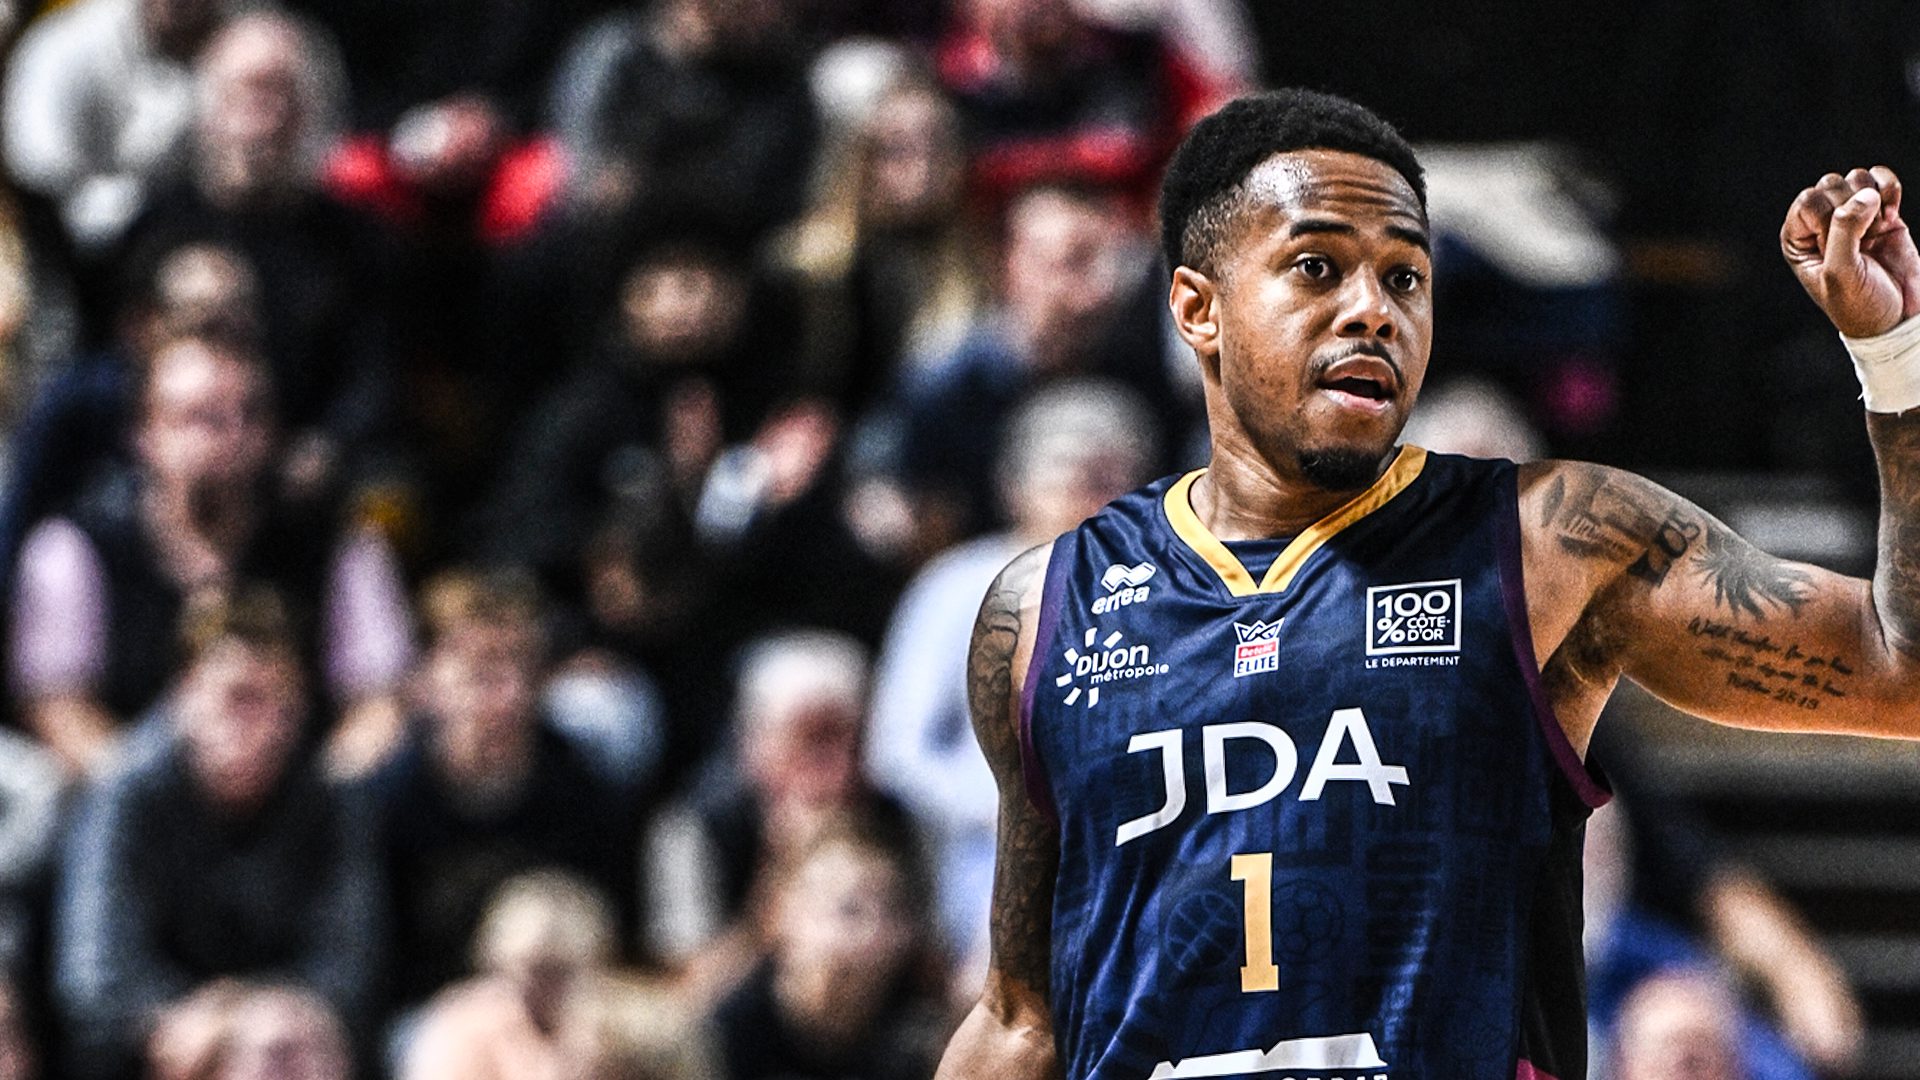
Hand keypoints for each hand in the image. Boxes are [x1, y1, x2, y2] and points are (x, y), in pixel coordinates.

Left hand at [1782, 166, 1919, 335]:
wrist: (1898, 316)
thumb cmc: (1859, 303)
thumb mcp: (1842, 273)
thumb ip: (1845, 231)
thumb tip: (1864, 195)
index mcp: (1798, 238)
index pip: (1809, 201)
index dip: (1830, 218)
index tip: (1840, 247)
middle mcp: (1819, 223)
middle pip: (1831, 185)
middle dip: (1852, 208)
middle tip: (1862, 242)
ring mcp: (1850, 215)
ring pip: (1856, 178)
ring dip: (1873, 200)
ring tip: (1876, 231)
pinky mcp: (1879, 211)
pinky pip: (1880, 178)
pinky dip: (1890, 189)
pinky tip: (1891, 216)